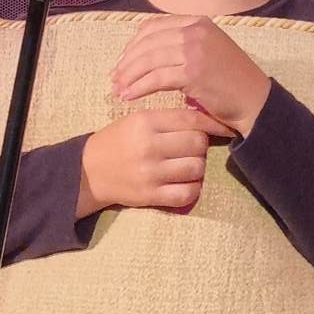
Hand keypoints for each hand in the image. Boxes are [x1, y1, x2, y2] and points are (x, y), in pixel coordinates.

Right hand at [78, 106, 233, 216]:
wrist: (89, 171)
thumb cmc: (118, 141)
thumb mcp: (137, 120)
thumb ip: (168, 118)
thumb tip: (207, 118)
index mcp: (146, 122)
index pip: (191, 120)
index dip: (213, 124)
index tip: (225, 127)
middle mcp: (149, 146)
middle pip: (198, 143)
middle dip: (200, 146)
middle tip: (191, 148)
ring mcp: (150, 173)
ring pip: (196, 168)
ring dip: (197, 167)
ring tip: (186, 165)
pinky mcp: (150, 195)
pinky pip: (187, 194)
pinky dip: (192, 189)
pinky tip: (184, 184)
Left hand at [111, 15, 271, 135]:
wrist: (254, 100)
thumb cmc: (231, 81)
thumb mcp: (209, 51)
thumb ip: (183, 45)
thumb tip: (149, 52)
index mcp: (198, 22)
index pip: (154, 26)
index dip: (134, 43)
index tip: (123, 60)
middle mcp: (196, 31)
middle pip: (148, 42)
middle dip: (127, 61)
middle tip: (114, 77)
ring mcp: (195, 49)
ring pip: (149, 60)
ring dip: (129, 76)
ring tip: (118, 89)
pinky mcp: (193, 72)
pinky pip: (156, 79)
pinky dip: (139, 88)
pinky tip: (129, 96)